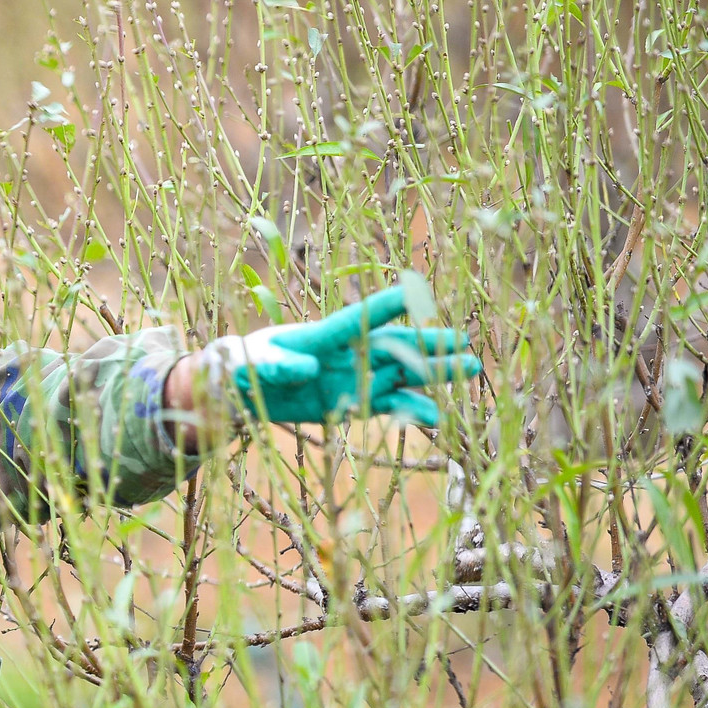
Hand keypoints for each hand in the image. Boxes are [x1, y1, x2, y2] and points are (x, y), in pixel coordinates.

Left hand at [198, 283, 480, 427]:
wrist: (238, 388)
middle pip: (392, 346)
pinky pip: (386, 406)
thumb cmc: (244, 364)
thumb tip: (308, 369)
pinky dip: (410, 411)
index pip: (356, 320)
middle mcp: (343, 354)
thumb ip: (279, 365)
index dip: (383, 307)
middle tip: (465, 340)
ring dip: (432, 373)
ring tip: (469, 369)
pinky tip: (438, 416)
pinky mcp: (350, 403)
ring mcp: (350, 378)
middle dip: (427, 344)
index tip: (415, 291)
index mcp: (318, 336)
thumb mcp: (254, 364)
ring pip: (400, 374)